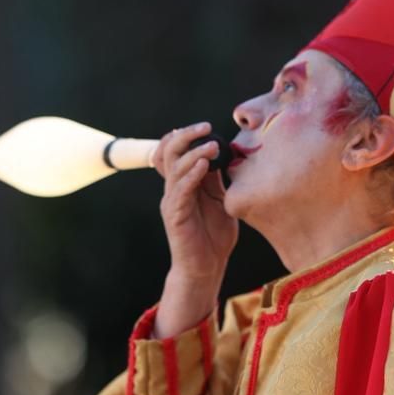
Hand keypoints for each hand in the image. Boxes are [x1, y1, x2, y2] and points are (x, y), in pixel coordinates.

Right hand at [155, 123, 237, 282]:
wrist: (207, 268)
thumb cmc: (214, 236)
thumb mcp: (220, 200)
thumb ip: (216, 180)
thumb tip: (224, 154)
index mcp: (183, 184)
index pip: (174, 152)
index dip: (183, 135)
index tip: (204, 126)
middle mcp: (173, 190)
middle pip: (169, 153)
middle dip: (185, 136)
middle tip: (205, 126)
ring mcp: (173, 202)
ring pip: (175, 169)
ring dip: (193, 153)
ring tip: (211, 145)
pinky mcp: (175, 216)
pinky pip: (180, 191)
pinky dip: (192, 175)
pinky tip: (205, 166)